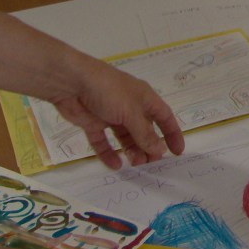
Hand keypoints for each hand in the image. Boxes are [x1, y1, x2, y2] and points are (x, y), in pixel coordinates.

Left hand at [50, 56, 184, 169]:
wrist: (71, 83)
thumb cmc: (108, 91)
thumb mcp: (131, 112)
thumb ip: (144, 134)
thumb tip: (160, 151)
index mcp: (144, 98)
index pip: (164, 117)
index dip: (172, 133)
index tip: (177, 152)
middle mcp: (130, 107)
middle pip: (145, 130)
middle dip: (150, 147)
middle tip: (151, 164)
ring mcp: (111, 115)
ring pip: (125, 137)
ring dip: (132, 151)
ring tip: (135, 165)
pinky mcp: (93, 123)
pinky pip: (103, 141)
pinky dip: (108, 153)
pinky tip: (114, 165)